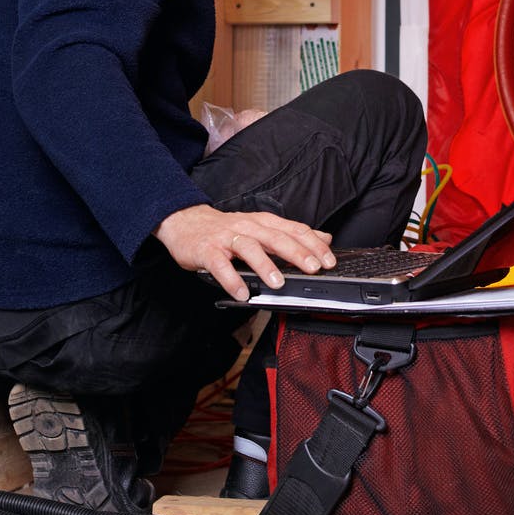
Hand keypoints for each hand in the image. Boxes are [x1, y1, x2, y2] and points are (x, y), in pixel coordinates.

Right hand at [154, 204, 334, 300]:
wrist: (185, 221)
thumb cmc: (226, 229)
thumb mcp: (261, 226)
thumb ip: (291, 233)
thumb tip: (324, 238)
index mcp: (263, 222)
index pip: (293, 230)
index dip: (313, 244)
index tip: (329, 260)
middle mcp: (248, 227)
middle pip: (275, 238)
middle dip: (296, 253)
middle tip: (312, 268)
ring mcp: (227, 238)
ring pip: (250, 249)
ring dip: (265, 266)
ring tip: (278, 283)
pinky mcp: (208, 251)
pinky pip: (221, 266)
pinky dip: (232, 280)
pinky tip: (242, 293)